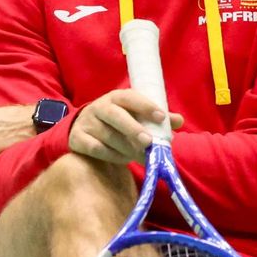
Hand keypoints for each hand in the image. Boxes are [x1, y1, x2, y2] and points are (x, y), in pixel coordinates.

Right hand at [67, 90, 183, 164]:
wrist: (86, 130)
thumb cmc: (119, 122)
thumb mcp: (135, 115)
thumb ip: (156, 118)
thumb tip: (179, 120)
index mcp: (116, 97)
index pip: (130, 97)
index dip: (146, 106)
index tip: (161, 117)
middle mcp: (99, 107)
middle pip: (115, 115)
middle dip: (133, 128)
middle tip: (148, 141)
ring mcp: (87, 122)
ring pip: (107, 135)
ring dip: (126, 147)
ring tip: (140, 154)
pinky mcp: (77, 139)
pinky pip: (96, 148)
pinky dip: (112, 155)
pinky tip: (124, 159)